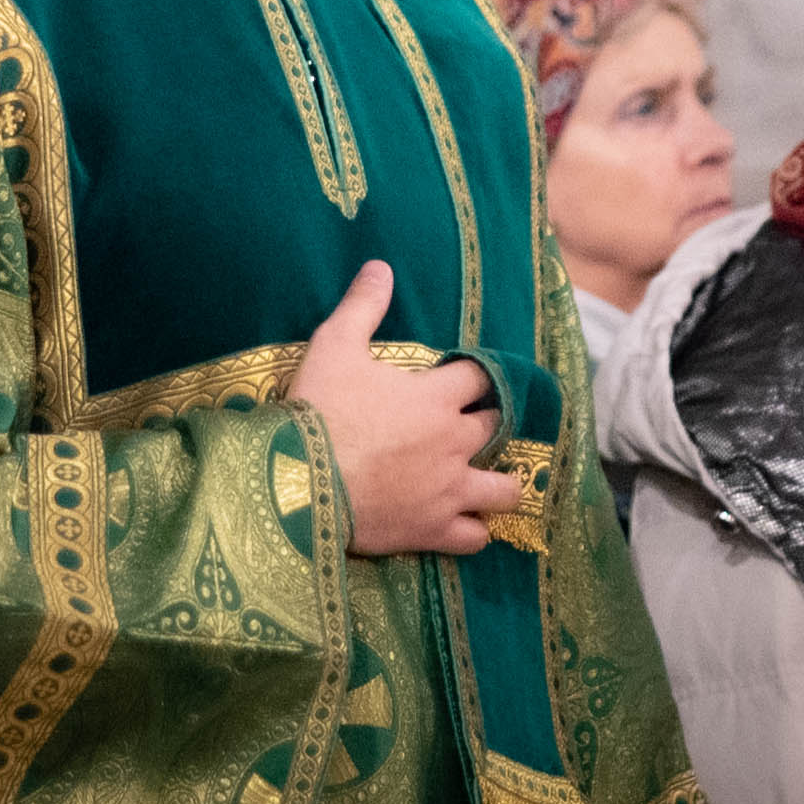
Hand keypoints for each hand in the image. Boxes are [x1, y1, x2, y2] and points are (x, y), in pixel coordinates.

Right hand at [288, 262, 523, 555]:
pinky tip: (465, 523)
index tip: (459, 377)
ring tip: (484, 479)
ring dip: (499, 482)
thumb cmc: (319, 410)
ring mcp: (449, 490)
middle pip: (497, 427)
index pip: (479, 376)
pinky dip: (474, 530)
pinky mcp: (434, 530)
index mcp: (438, 397)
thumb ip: (362, 306)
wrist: (298, 483)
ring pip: (504, 490)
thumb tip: (381, 266)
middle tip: (464, 425)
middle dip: (486, 423)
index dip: (472, 374)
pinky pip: (476, 536)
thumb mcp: (334, 346)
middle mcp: (455, 443)